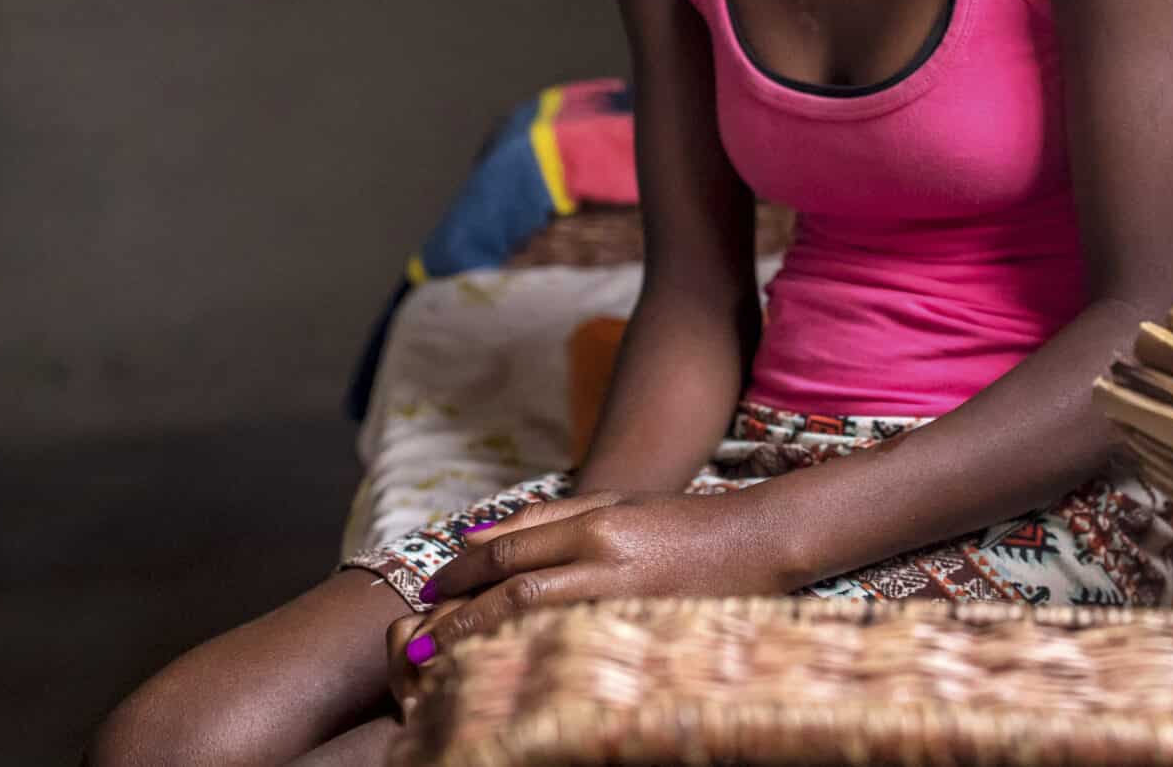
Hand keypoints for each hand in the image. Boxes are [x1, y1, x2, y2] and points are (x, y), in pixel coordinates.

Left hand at [396, 488, 799, 666]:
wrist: (753, 544)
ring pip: (530, 615)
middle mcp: (602, 554)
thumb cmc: (680, 524)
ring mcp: (621, 593)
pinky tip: (501, 669)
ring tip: (443, 660)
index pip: (509, 548)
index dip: (461, 572)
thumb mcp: (616, 503)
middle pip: (510, 583)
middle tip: (419, 638)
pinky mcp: (638, 624)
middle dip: (458, 612)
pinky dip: (526, 654)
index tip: (430, 592)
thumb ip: (550, 520)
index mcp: (595, 521)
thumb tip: (478, 541)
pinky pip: (566, 642)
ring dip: (480, 638)